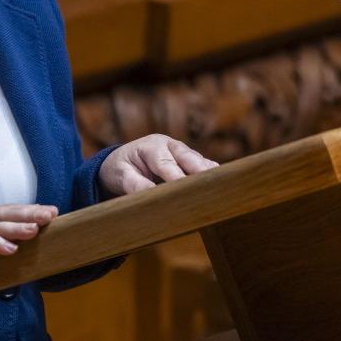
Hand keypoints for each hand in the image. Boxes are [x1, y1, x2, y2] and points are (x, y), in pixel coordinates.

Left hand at [100, 134, 218, 194]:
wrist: (122, 161)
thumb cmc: (120, 169)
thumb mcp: (121, 176)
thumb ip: (135, 184)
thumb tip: (151, 194)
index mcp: (152, 147)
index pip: (167, 164)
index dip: (177, 178)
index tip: (186, 193)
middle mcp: (171, 145)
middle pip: (190, 158)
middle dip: (201, 173)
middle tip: (211, 189)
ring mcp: (182, 152)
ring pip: (200, 162)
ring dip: (209, 176)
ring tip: (220, 192)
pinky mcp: (190, 161)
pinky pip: (204, 167)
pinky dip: (211, 177)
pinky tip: (220, 190)